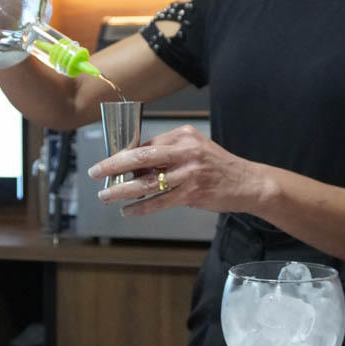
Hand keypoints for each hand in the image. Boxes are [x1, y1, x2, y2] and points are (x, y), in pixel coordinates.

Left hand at [88, 124, 252, 216]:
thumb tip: (136, 165)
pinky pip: (160, 201)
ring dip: (122, 190)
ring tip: (106, 195)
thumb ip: (169, 154)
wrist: (248, 182)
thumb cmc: (219, 167)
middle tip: (96, 172)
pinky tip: (127, 211)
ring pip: (147, 181)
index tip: (108, 164)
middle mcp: (185, 150)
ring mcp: (189, 172)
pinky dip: (141, 207)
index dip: (124, 155)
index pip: (147, 144)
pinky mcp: (192, 193)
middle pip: (142, 155)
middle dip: (114, 164)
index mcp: (184, 135)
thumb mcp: (195, 149)